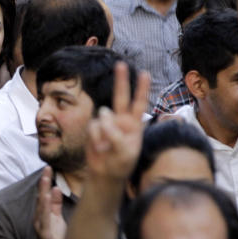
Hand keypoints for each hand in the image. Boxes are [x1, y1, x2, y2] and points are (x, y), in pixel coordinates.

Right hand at [33, 166, 65, 238]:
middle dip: (43, 183)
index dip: (46, 182)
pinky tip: (46, 198)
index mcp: (44, 213)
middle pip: (40, 197)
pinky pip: (43, 218)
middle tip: (47, 169)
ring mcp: (39, 225)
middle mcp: (39, 218)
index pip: (44, 194)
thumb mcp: (57, 219)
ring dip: (42, 192)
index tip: (49, 168)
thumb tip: (55, 188)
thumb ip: (55, 204)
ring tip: (46, 179)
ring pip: (40, 206)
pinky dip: (44, 207)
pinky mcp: (43, 233)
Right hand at [85, 62, 150, 181]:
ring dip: (104, 132)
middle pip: (121, 97)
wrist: (105, 174)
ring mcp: (106, 123)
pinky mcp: (93, 128)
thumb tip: (102, 112)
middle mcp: (121, 120)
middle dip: (121, 80)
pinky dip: (95, 139)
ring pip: (103, 115)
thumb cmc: (121, 163)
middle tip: (121, 64)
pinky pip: (93, 128)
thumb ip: (115, 132)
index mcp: (134, 125)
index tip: (144, 73)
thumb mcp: (125, 151)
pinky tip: (99, 148)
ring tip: (107, 148)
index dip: (141, 89)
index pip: (139, 104)